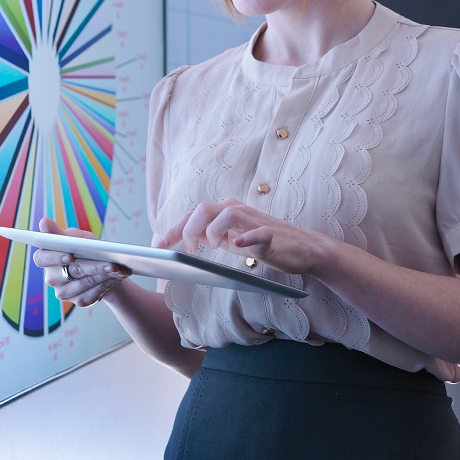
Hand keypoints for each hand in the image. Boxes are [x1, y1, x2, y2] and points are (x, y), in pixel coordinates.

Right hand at [30, 216, 131, 306]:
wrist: (101, 267)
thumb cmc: (85, 249)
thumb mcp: (75, 237)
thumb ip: (59, 233)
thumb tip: (43, 222)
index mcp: (46, 258)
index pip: (42, 259)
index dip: (56, 258)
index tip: (70, 256)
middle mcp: (52, 277)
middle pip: (72, 271)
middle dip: (94, 266)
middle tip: (111, 262)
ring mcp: (64, 292)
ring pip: (86, 283)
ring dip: (105, 275)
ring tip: (120, 268)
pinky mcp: (79, 301)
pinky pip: (94, 293)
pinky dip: (109, 283)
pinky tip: (118, 276)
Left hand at [151, 198, 333, 276]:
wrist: (303, 249)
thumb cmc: (263, 243)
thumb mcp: (230, 239)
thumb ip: (209, 237)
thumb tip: (180, 244)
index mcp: (225, 211)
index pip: (192, 215)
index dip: (171, 230)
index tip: (156, 247)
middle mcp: (237, 210)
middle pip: (203, 209)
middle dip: (188, 229)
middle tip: (189, 250)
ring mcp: (255, 221)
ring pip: (226, 214)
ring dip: (212, 232)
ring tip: (211, 247)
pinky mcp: (272, 235)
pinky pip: (259, 233)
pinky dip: (247, 238)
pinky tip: (238, 245)